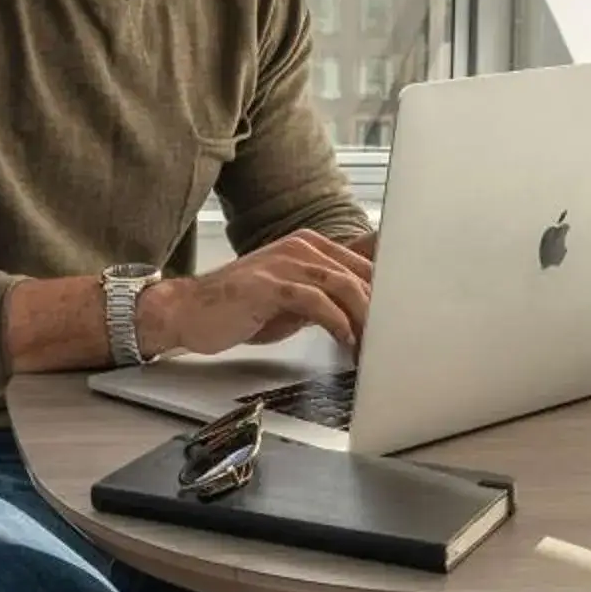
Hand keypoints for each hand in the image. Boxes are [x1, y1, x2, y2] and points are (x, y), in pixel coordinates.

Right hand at [135, 229, 371, 356]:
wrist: (188, 311)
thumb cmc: (240, 309)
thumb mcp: (292, 300)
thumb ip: (326, 299)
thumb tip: (365, 314)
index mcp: (310, 245)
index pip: (365, 264)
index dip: (387, 294)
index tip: (402, 322)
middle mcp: (301, 246)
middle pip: (362, 274)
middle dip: (382, 310)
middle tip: (392, 341)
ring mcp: (285, 262)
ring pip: (344, 285)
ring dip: (365, 319)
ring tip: (372, 346)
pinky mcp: (270, 284)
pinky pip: (317, 301)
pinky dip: (338, 322)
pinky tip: (345, 341)